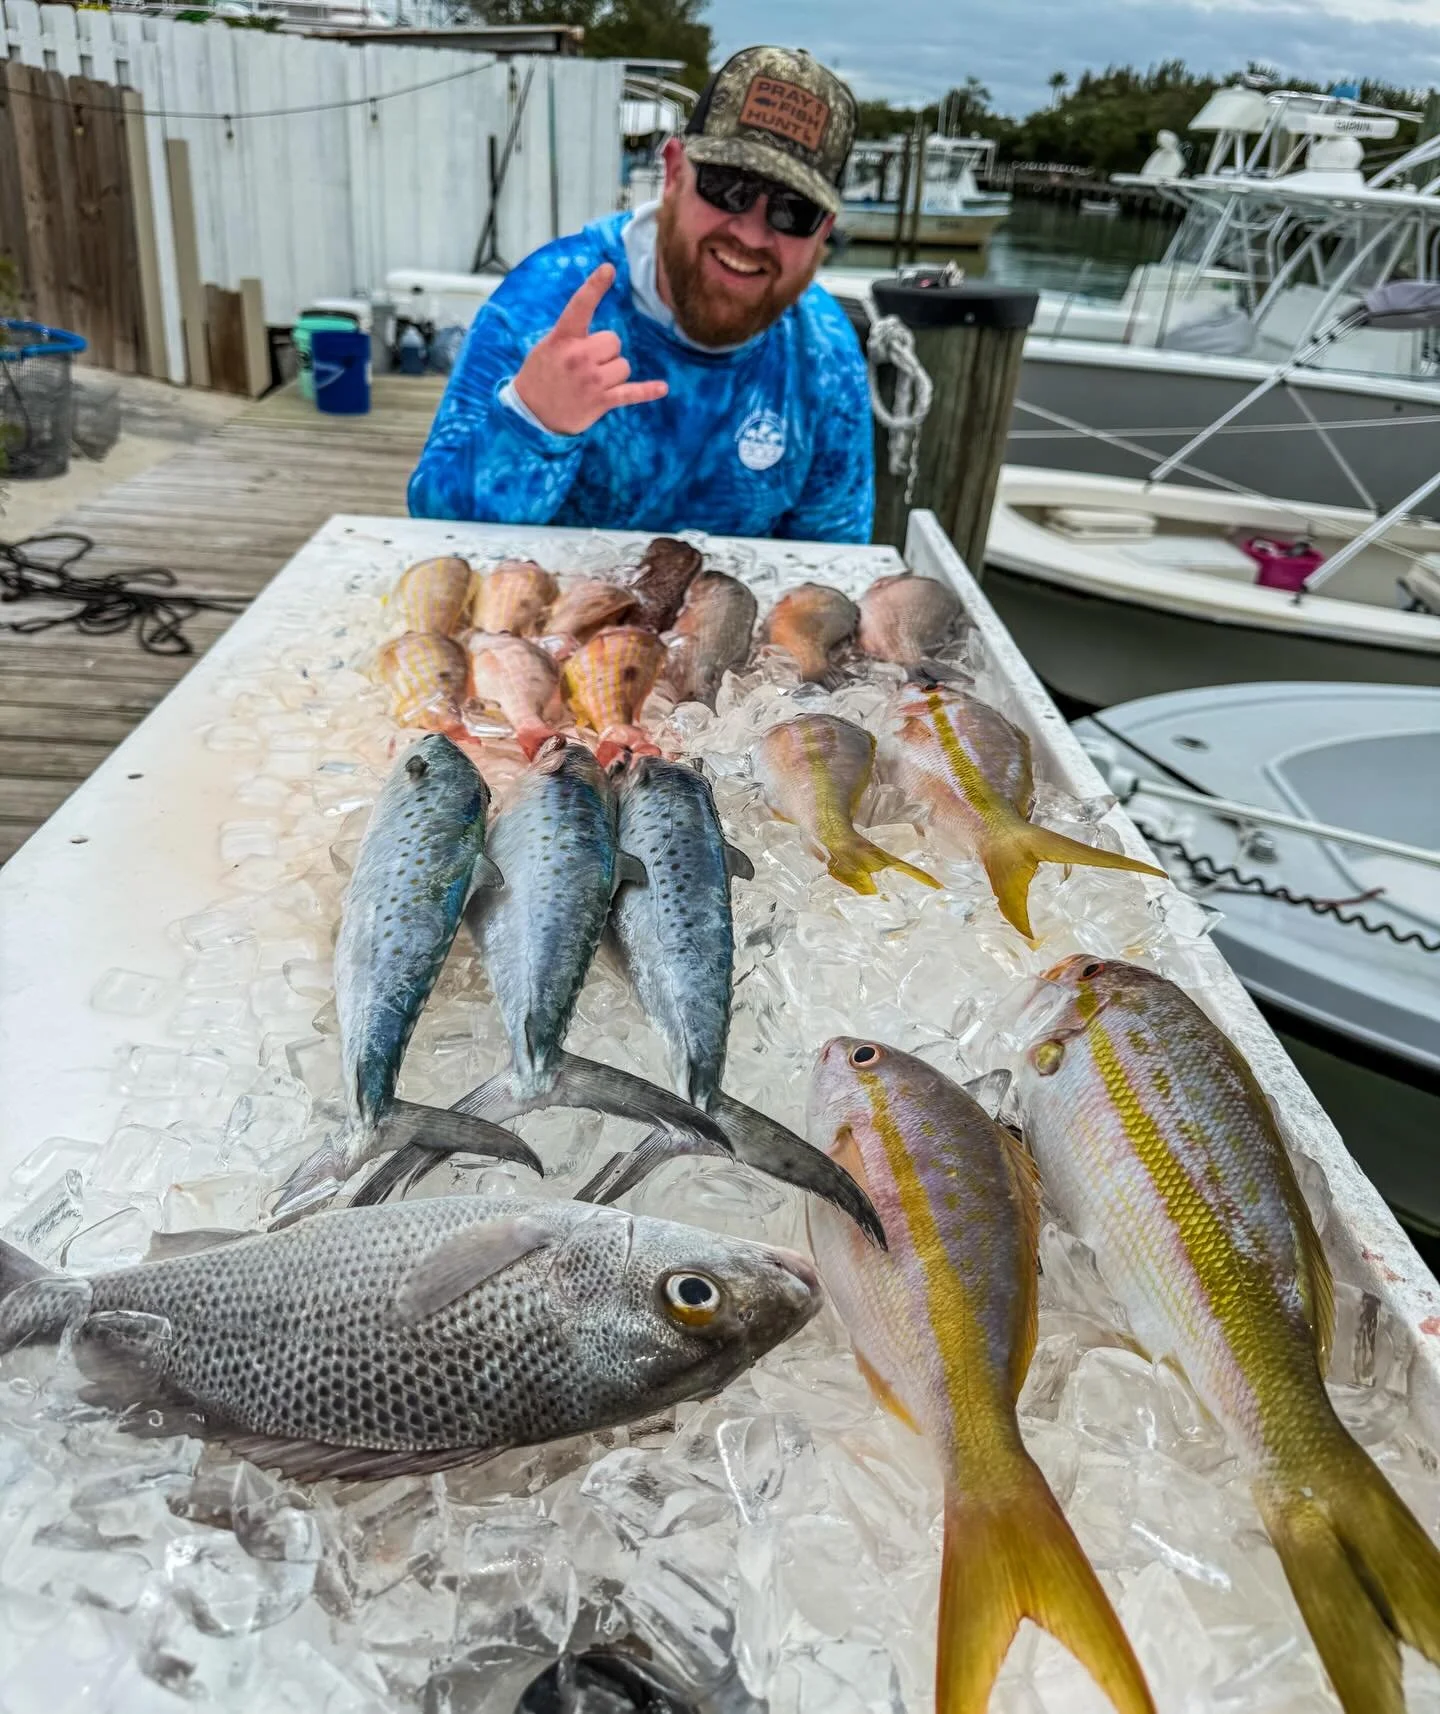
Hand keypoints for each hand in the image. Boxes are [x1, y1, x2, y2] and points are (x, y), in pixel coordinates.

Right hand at [512, 263, 668, 434]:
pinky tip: (662, 388)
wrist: (531, 413)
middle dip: (607, 351)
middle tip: (588, 365)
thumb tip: (602, 333)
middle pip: (614, 341)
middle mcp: (578, 356)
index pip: (580, 306)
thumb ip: (572, 335)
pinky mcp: (600, 401)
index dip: (595, 286)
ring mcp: (591, 380)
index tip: (609, 268)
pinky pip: (630, 392)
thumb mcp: (548, 346)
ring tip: (593, 383)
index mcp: (563, 338)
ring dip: (613, 374)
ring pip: (623, 366)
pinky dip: (647, 391)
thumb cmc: (541, 374)